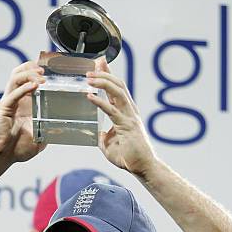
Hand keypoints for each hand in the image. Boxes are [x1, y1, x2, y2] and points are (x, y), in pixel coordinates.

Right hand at [0, 61, 46, 163]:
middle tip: (45, 69)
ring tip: (41, 76)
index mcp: (23, 105)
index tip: (50, 69)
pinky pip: (13, 94)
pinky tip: (34, 86)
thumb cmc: (16, 150)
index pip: (28, 81)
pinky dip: (24, 88)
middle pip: (20, 74)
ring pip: (15, 79)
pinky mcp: (3, 109)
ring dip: (29, 74)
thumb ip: (49, 133)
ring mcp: (8, 103)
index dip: (37, 72)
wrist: (1, 157)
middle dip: (31, 67)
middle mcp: (15, 100)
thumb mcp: (39, 140)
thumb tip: (62, 130)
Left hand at [86, 58, 155, 175]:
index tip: (99, 63)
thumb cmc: (129, 157)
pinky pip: (112, 110)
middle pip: (118, 85)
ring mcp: (129, 117)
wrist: (142, 167)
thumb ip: (104, 137)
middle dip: (105, 73)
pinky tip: (90, 96)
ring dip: (103, 82)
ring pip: (118, 92)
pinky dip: (100, 101)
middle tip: (90, 68)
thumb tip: (99, 134)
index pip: (117, 89)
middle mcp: (129, 111)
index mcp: (126, 113)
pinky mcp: (127, 126)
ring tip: (89, 78)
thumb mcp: (110, 146)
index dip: (108, 75)